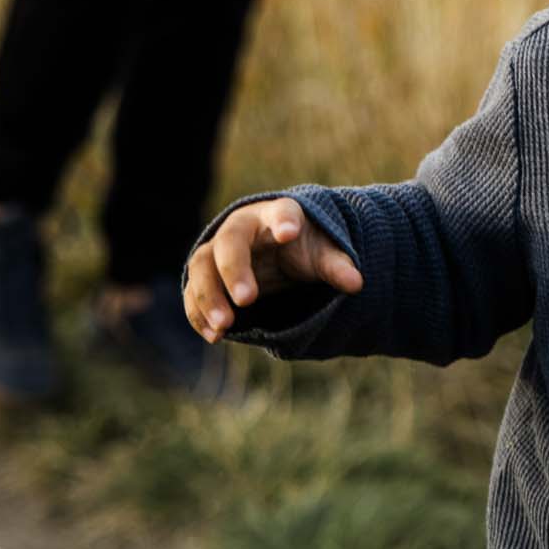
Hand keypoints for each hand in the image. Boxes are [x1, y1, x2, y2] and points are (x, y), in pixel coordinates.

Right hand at [183, 197, 363, 342]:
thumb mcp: (323, 254)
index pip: (280, 212)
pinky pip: (193, 293)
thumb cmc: (302, 246)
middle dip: (233, 270)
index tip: (289, 232)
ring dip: (209, 297)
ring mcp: (217, 252)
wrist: (277, 251)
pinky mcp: (206, 277)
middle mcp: (240, 229)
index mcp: (275, 215)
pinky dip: (198, 314)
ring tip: (224, 327)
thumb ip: (337, 266)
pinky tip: (214, 336)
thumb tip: (356, 283)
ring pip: (202, 267)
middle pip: (229, 243)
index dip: (284, 220)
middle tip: (246, 300)